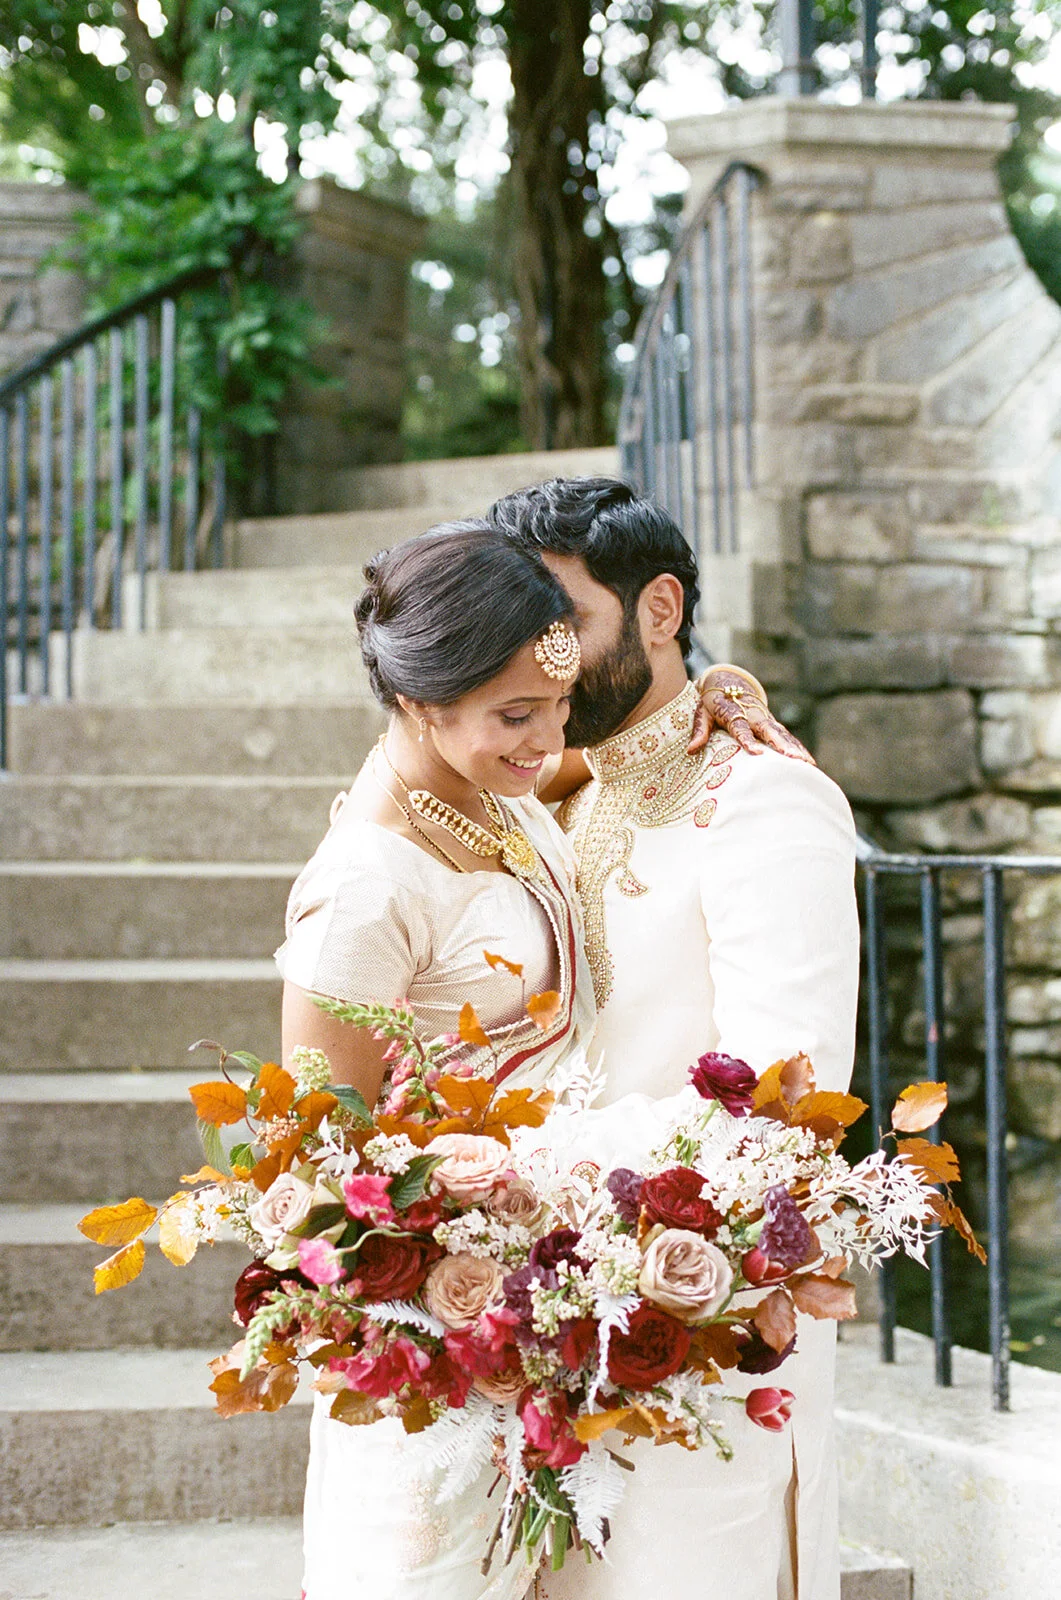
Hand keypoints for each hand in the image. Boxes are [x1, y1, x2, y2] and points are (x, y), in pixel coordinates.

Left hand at [688, 666, 814, 763]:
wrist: (725, 682)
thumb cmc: (710, 702)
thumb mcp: (700, 712)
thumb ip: (699, 730)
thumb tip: (691, 750)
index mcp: (733, 712)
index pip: (740, 728)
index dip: (748, 740)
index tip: (756, 752)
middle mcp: (752, 715)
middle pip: (768, 731)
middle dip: (781, 745)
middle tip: (793, 758)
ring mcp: (764, 719)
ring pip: (781, 734)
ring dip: (795, 747)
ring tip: (807, 763)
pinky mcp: (771, 723)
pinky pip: (786, 736)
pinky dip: (798, 747)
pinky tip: (808, 761)